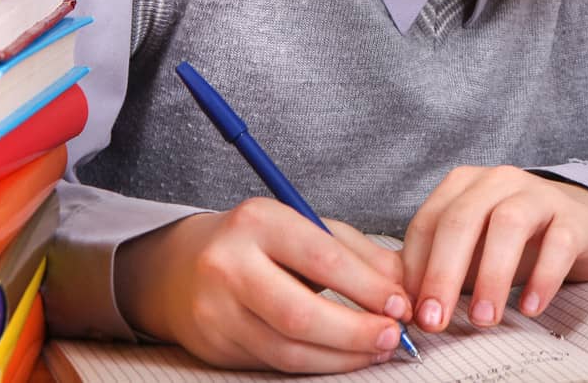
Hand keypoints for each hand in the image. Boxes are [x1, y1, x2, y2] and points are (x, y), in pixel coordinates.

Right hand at [115, 199, 412, 371]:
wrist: (183, 267)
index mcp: (259, 221)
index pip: (321, 258)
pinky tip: (344, 357)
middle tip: (393, 336)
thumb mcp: (306, 228)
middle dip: (355, 331)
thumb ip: (358, 253)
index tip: (400, 303)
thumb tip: (404, 285)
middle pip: (299, 312)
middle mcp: (229, 264)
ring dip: (341, 356)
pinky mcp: (215, 344)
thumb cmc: (261, 243)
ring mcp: (216, 309)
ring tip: (377, 349)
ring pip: (287, 347)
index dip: (367, 287)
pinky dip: (317, 365)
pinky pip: (274, 362)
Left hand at [402, 166, 587, 331]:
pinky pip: (558, 243)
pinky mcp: (573, 217)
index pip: (428, 222)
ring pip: (508, 224)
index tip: (411, 312)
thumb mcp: (468, 248)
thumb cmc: (510, 242)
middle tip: (435, 320)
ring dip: (491, 276)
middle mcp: (498, 180)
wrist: (575, 225)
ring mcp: (538, 194)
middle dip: (443, 274)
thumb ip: (432, 266)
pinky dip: (543, 278)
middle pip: (461, 220)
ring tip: (482, 318)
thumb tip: (399, 303)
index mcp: (464, 184)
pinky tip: (530, 307)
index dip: (415, 269)